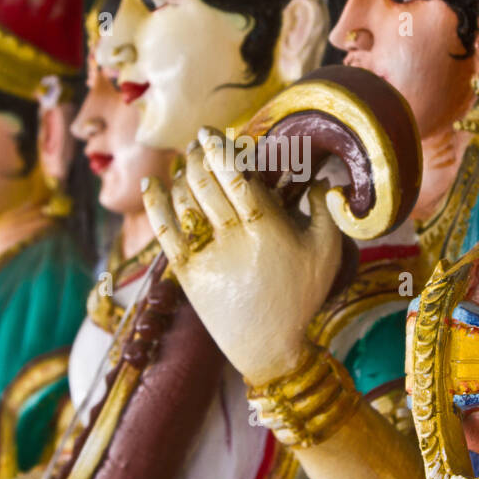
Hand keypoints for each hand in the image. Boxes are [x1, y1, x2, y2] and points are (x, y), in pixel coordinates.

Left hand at [142, 126, 340, 385]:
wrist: (269, 347)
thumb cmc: (300, 297)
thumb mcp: (326, 253)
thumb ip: (326, 211)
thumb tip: (322, 176)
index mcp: (266, 227)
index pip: (235, 175)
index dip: (220, 148)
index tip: (211, 132)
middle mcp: (233, 238)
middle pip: (205, 182)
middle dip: (197, 155)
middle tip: (197, 143)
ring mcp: (207, 256)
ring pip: (184, 202)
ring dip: (180, 174)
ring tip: (183, 161)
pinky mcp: (187, 273)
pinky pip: (165, 231)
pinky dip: (155, 203)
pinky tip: (152, 183)